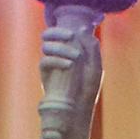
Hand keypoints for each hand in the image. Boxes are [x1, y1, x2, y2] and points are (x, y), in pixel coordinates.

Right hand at [38, 19, 101, 138]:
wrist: (77, 110)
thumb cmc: (88, 89)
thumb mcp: (95, 68)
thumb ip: (91, 48)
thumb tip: (82, 29)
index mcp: (70, 49)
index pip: (62, 32)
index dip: (65, 28)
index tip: (75, 31)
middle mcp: (58, 54)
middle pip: (49, 35)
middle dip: (58, 32)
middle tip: (70, 36)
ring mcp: (50, 64)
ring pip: (46, 46)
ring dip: (61, 48)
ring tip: (75, 58)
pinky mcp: (45, 75)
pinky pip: (44, 61)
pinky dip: (57, 60)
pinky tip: (69, 65)